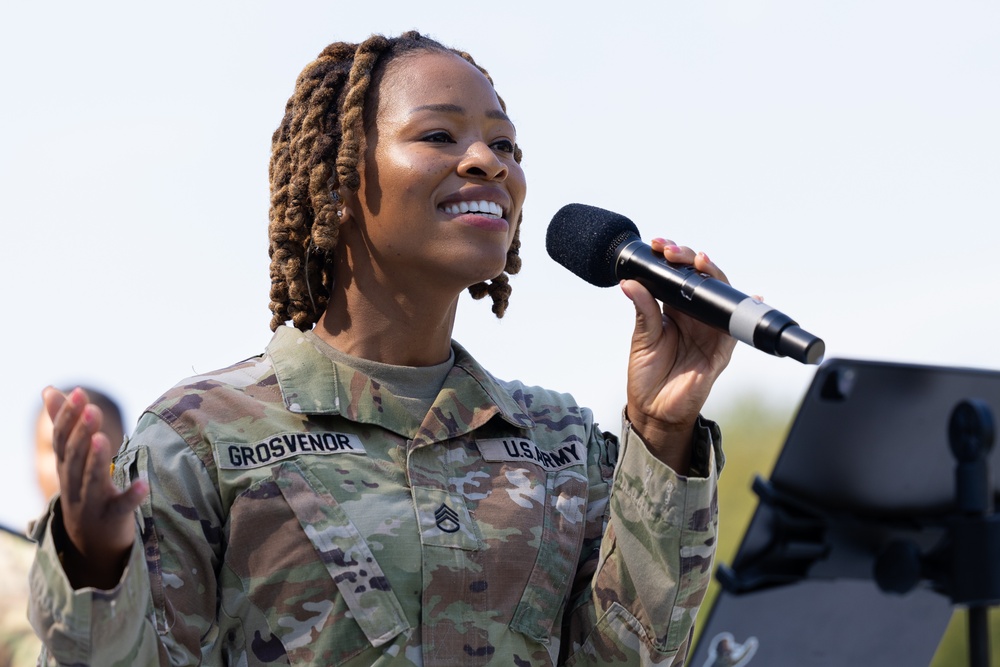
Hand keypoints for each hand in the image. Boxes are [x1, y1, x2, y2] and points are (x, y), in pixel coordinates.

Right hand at [44, 386, 147, 588]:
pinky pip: (121, 508)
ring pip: (91, 481)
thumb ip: (65, 425)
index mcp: (66, 468)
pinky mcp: (112, 519)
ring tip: (104, 438)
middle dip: (82, 432)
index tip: (80, 392)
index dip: (68, 417)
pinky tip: (144, 484)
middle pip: (74, 458)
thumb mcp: (71, 461)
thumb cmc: (83, 491)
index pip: (62, 440)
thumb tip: (49, 389)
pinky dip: (131, 496)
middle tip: (93, 408)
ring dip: (96, 460)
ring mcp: (90, 504)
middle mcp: (73, 485)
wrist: (89, 546)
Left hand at [620, 240, 736, 472]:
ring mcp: (710, 330)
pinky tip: (752, 295)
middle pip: (700, 278)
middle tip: (673, 251)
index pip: (677, 275)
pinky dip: (746, 310)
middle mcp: (695, 316)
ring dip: (712, 274)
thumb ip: (643, 309)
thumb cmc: (646, 374)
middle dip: (689, 258)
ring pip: (719, 294)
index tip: (658, 245)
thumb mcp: (642, 337)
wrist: (654, 410)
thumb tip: (630, 281)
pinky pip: (737, 327)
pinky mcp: (721, 349)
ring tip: (700, 261)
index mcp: (674, 309)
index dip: (672, 258)